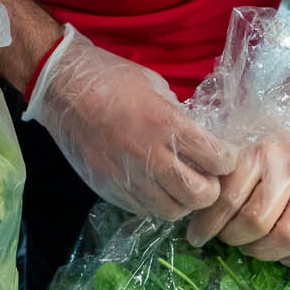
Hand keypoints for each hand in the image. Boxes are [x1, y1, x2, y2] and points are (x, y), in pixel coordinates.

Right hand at [25, 25, 236, 220]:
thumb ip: (178, 116)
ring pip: (171, 210)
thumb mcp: (155, 86)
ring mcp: (126, 177)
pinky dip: (156, 203)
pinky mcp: (108, 189)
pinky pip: (143, 210)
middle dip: (211, 189)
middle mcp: (148, 155)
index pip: (215, 158)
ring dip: (183, 201)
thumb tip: (197, 137)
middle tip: (208, 177)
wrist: (62, 88)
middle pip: (197, 195)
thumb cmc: (111, 78)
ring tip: (181, 186)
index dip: (227, 160)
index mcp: (164, 123)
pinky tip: (155, 187)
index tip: (225, 156)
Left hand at [185, 137, 289, 269]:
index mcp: (259, 152)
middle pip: (256, 222)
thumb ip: (219, 181)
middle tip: (228, 238)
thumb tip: (191, 217)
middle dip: (235, 238)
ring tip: (251, 246)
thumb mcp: (235, 155)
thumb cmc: (260, 155)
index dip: (208, 225)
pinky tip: (284, 255)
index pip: (228, 199)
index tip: (196, 237)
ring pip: (288, 238)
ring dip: (263, 252)